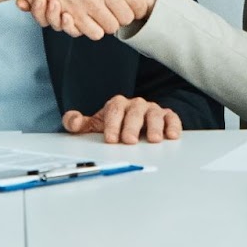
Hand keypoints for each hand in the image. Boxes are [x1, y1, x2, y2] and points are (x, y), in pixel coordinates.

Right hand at [16, 0, 158, 35]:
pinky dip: (92, 30)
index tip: (132, 7)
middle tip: (113, 12)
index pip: (138, 1)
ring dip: (106, 24)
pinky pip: (95, 33)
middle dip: (121, 18)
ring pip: (111, 27)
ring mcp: (88, 2)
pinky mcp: (75, 16)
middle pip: (126, 18)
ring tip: (99, 15)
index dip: (137, 8)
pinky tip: (87, 20)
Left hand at [63, 95, 181, 143]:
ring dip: (154, 127)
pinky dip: (173, 126)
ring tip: (153, 140)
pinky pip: (171, 118)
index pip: (114, 109)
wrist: (136, 126)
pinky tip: (171, 135)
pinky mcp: (167, 117)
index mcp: (117, 105)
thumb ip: (79, 123)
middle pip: (134, 112)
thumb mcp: (95, 125)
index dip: (112, 124)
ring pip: (154, 114)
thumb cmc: (115, 126)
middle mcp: (136, 105)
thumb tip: (73, 121)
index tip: (110, 139)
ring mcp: (152, 110)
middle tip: (129, 141)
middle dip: (132, 126)